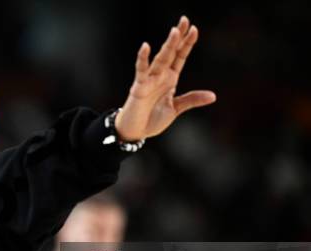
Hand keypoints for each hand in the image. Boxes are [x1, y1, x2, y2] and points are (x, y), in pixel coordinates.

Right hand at [115, 16, 216, 141]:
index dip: (187, 43)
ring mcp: (149, 80)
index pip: (180, 57)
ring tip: (175, 32)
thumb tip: (213, 96)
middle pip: (171, 52)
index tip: (194, 29)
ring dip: (168, 46)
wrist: (136, 132)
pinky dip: (142, 59)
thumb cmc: (152, 119)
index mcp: (170, 79)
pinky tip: (145, 47)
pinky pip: (141, 71)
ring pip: (160, 59)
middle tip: (184, 19)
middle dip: (177, 37)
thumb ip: (192, 100)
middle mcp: (160, 76)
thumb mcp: (175, 109)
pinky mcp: (139, 87)